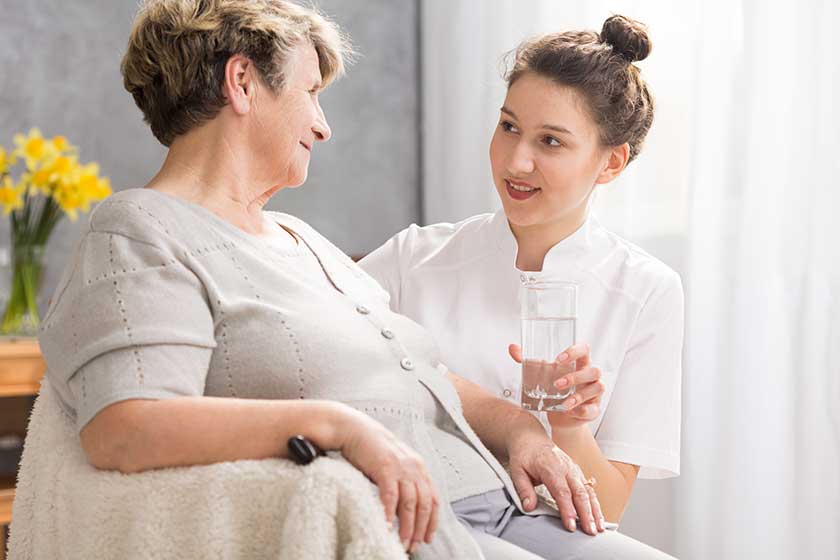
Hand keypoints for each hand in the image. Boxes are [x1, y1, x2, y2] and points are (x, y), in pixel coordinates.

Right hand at [336, 406, 438, 552]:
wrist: (355, 428)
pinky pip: (390, 497)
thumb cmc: (373, 449)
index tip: (428, 538)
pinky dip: (390, 514)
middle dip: (420, 529)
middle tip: (413, 546)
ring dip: (407, 527)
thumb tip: (406, 508)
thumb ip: (404, 480)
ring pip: (409, 504)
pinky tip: (387, 527)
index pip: (433, 499)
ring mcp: (400, 468)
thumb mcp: (396, 463)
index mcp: (419, 467)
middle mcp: (414, 467)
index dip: (432, 521)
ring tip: (402, 543)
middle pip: (423, 505)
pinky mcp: (385, 468)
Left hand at [506, 428, 604, 534]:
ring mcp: (574, 470)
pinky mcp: (578, 474)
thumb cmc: (525, 455)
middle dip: (586, 513)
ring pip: (588, 492)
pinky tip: (599, 519)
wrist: (531, 439)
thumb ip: (524, 489)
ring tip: (599, 528)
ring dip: (595, 510)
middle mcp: (566, 468)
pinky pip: (589, 490)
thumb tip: (528, 507)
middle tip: (590, 531)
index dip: (567, 509)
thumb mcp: (517, 470)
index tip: (571, 525)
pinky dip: (596, 505)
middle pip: (579, 492)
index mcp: (551, 466)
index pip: (561, 491)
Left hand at [508, 342, 604, 428]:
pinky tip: (569, 411)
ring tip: (564, 403)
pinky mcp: (593, 409)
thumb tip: (512, 348)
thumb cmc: (555, 389)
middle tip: (556, 384)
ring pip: (598, 388)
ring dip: (579, 396)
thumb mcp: (543, 374)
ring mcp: (594, 393)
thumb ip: (528, 361)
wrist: (561, 416)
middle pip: (594, 370)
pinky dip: (582, 411)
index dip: (575, 351)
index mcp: (579, 364)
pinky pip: (593, 409)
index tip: (559, 358)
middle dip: (576, 377)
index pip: (584, 350)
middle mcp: (590, 377)